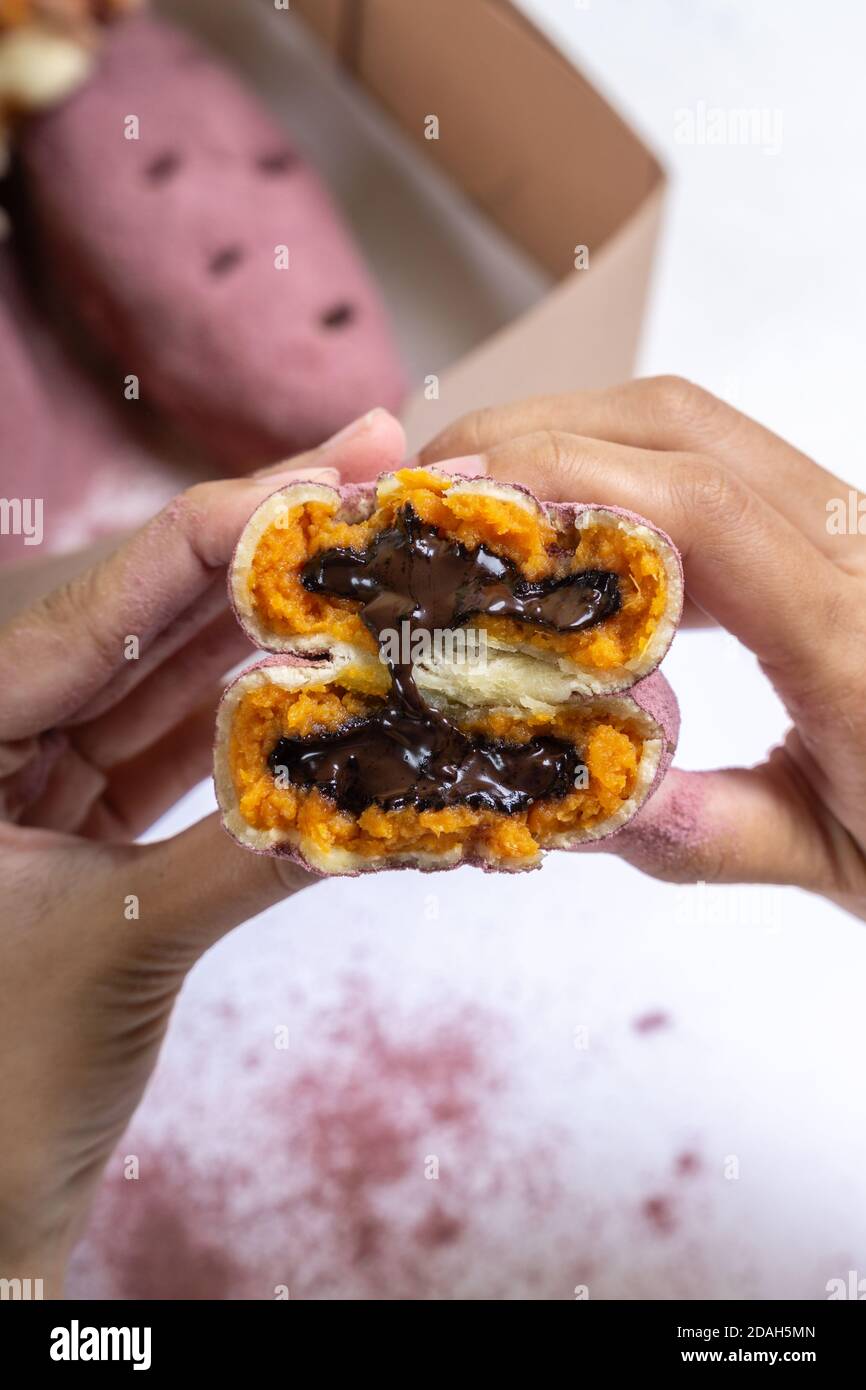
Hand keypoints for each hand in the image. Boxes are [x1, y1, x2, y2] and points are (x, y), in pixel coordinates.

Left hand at [0, 408, 405, 1294]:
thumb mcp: (121, 945)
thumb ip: (251, 850)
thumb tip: (383, 774)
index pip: (117, 593)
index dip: (240, 521)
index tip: (346, 468)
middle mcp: (4, 724)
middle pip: (160, 616)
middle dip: (280, 557)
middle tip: (395, 491)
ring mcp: (50, 771)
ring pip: (185, 679)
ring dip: (289, 636)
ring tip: (393, 577)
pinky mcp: (95, 820)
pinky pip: (194, 751)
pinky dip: (272, 725)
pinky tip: (347, 682)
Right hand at [422, 378, 865, 917]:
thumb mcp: (846, 868)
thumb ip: (717, 835)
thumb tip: (584, 800)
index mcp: (858, 635)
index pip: (701, 511)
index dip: (564, 482)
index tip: (454, 502)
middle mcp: (857, 550)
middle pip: (681, 428)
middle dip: (537, 434)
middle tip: (432, 491)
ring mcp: (847, 527)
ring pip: (692, 429)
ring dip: (571, 439)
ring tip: (479, 500)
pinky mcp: (828, 531)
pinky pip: (710, 466)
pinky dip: (616, 472)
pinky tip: (565, 533)